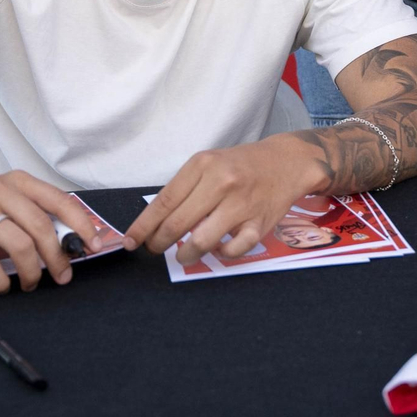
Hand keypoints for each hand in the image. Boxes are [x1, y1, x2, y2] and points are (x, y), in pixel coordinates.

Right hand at [0, 171, 100, 293]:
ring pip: (18, 244)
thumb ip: (35, 220)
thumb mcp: (6, 211)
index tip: (94, 245)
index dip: (80, 223)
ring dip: (32, 271)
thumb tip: (74, 244)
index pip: (57, 199)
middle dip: (57, 256)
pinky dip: (1, 281)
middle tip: (62, 276)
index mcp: (14, 181)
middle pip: (39, 225)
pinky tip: (2, 287)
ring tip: (31, 283)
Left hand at [125, 136, 326, 264]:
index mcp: (203, 165)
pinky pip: (232, 250)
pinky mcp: (259, 223)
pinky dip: (220, 254)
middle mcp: (221, 182)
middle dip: (159, 243)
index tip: (130, 241)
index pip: (164, 201)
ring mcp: (241, 204)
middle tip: (155, 249)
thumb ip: (185, 189)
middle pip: (177, 224)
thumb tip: (155, 223)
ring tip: (183, 254)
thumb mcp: (209, 164)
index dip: (143, 226)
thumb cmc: (240, 165)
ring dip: (185, 255)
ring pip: (201, 241)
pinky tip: (217, 248)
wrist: (285, 162)